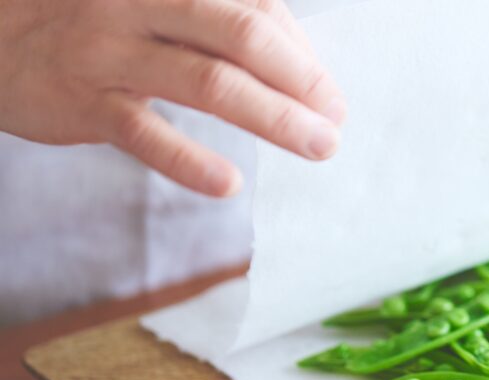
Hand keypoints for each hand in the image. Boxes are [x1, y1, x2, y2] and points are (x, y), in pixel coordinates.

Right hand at [0, 0, 344, 196]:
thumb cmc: (93, 23)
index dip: (300, 54)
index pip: (254, 9)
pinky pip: (144, 133)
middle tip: (336, 121)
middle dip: (301, 82)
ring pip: (207, 83)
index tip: (328, 95)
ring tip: (317, 147)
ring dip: (273, 119)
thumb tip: (299, 68)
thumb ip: (215, 28)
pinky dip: (189, 161)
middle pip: (241, 36)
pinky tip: (228, 183)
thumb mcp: (151, 7)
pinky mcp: (83, 101)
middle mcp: (140, 3)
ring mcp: (110, 52)